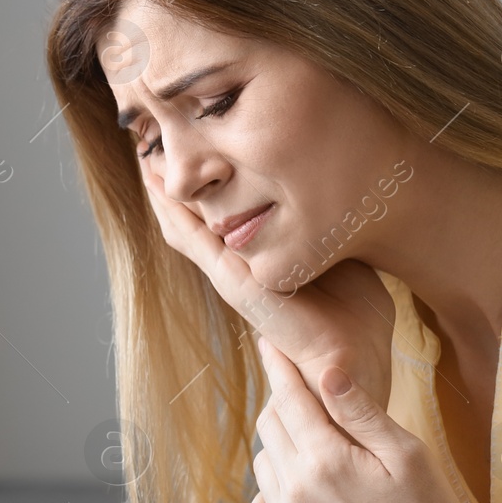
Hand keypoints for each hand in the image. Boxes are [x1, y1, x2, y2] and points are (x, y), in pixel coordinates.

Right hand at [140, 161, 393, 405]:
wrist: (352, 355)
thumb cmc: (356, 314)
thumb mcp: (339, 255)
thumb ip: (326, 230)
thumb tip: (339, 191)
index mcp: (257, 262)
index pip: (219, 220)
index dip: (202, 188)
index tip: (192, 148)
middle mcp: (236, 267)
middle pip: (190, 220)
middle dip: (171, 185)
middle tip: (152, 147)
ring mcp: (229, 274)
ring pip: (182, 226)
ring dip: (163, 193)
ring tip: (145, 157)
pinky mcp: (232, 281)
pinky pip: (193, 240)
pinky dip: (173, 212)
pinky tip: (158, 186)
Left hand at [241, 335, 479, 502]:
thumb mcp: (408, 456)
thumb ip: (361, 413)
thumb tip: (324, 369)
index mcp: (327, 458)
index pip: (289, 398)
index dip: (278, 367)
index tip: (267, 344)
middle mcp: (296, 489)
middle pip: (269, 428)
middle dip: (281, 405)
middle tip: (298, 398)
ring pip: (262, 467)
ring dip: (278, 451)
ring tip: (308, 450)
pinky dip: (264, 500)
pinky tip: (288, 496)